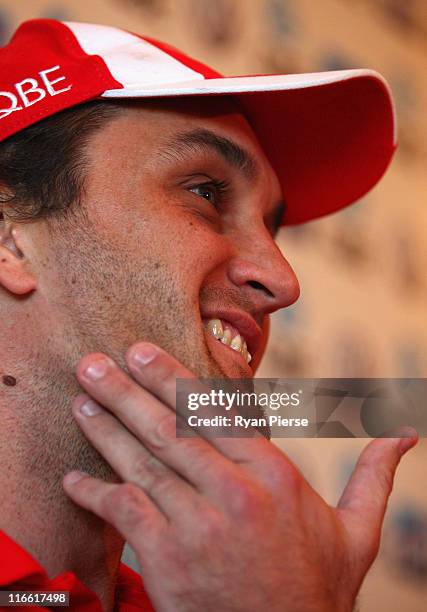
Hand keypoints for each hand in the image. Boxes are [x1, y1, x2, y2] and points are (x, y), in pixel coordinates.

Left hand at [63, 342, 416, 611]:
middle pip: (172, 430)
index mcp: (275, 477)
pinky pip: (125, 514)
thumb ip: (374, 477)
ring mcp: (199, 527)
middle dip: (128, 391)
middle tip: (95, 363)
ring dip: (106, 430)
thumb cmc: (316, 590)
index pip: (216, 413)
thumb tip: (405, 436)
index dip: (174, 379)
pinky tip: (72, 480)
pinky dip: (95, 494)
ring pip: (143, 464)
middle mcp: (235, 494)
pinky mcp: (169, 561)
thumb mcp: (356, 533)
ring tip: (81, 401)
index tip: (142, 353)